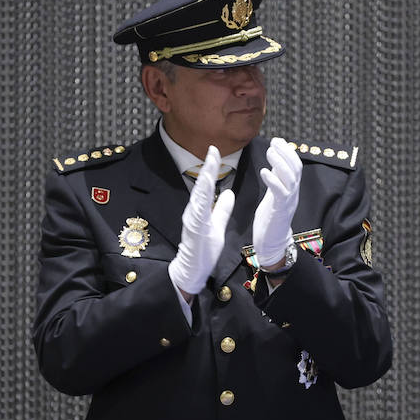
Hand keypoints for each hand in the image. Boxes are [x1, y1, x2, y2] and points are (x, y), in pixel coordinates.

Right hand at [168, 146, 233, 298]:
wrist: (192, 270)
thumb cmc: (203, 251)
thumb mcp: (217, 226)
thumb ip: (222, 210)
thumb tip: (228, 193)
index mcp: (200, 210)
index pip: (206, 185)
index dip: (211, 168)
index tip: (215, 151)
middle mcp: (194, 211)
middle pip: (201, 185)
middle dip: (207, 166)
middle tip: (213, 148)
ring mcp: (193, 220)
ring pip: (198, 194)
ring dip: (204, 178)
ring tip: (209, 162)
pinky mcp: (194, 229)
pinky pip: (199, 211)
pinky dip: (202, 198)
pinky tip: (206, 188)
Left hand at [252, 137, 301, 267]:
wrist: (271, 243)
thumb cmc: (270, 219)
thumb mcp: (274, 194)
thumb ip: (276, 178)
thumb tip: (276, 159)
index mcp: (291, 189)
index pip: (295, 166)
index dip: (287, 152)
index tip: (277, 140)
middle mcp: (293, 193)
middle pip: (296, 168)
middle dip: (286, 153)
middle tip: (274, 142)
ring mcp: (288, 202)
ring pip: (290, 178)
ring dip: (280, 163)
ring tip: (270, 152)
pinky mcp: (280, 210)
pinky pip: (280, 192)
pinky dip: (273, 180)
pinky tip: (265, 171)